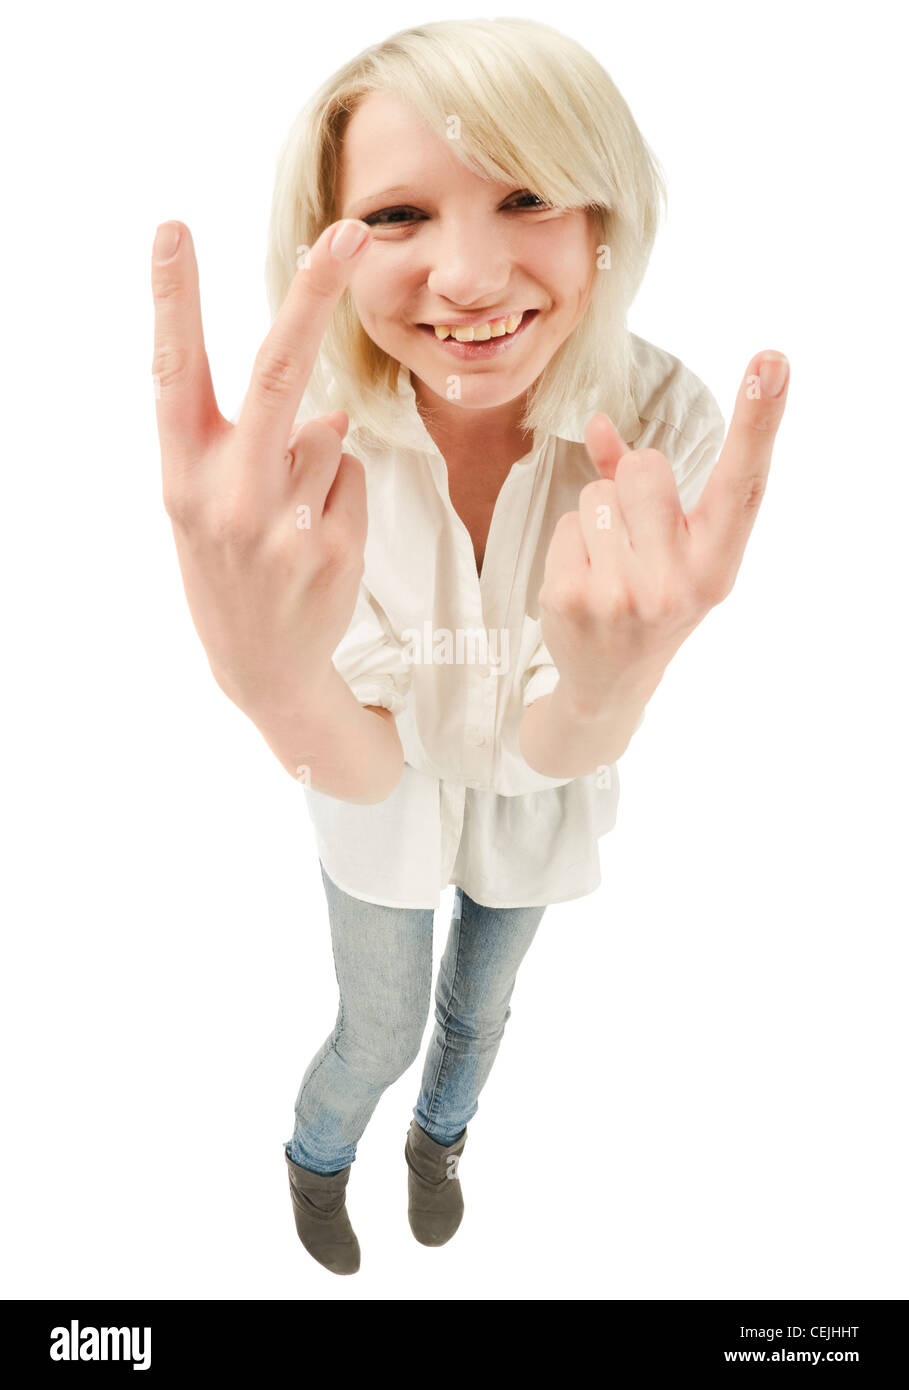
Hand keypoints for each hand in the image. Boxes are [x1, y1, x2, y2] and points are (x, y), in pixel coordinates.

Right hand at [152, 216, 372, 714]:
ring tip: (291, 517)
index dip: (173, 298)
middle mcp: (226, 494)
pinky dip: (342, 492)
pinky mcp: (330, 547)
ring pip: (328, 434)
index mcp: (183, 474)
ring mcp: (282, 523)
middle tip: (351, 232)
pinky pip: (351, 476)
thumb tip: (325, 413)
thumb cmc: (228, 567)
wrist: (260, 665)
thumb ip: (243, 445)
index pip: (174, 371)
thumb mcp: (202, 506)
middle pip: (278, 374)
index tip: (172, 230)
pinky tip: (317, 538)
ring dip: (322, 456)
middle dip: (315, 294)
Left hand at [537, 351, 789, 714]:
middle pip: (645, 468)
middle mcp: (679, 582)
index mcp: (717, 564)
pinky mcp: (574, 600)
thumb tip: (595, 422)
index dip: (758, 420)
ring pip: (597, 493)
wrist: (609, 685)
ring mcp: (624, 595)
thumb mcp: (672, 550)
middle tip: (637, 537)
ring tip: (610, 564)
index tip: (771, 362)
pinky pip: (566, 524)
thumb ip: (643, 483)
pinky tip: (585, 582)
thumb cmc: (650, 599)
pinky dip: (570, 544)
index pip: (742, 483)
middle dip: (633, 487)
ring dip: (598, 517)